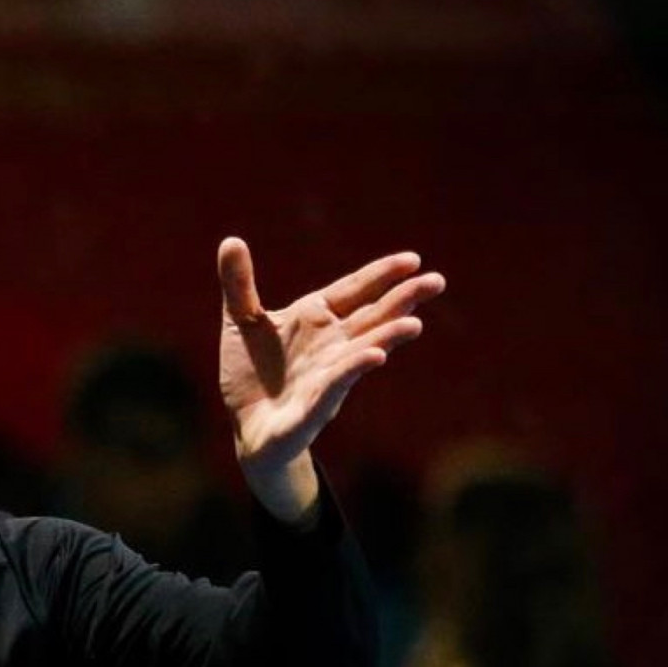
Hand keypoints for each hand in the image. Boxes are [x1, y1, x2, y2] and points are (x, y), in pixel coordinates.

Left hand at [217, 238, 444, 520]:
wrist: (245, 426)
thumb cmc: (250, 373)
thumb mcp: (240, 322)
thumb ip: (238, 283)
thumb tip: (230, 240)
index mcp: (317, 320)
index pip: (354, 291)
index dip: (381, 275)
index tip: (412, 259)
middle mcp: (331, 346)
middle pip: (372, 318)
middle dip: (402, 301)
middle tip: (437, 281)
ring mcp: (326, 378)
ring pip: (362, 353)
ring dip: (387, 338)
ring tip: (413, 325)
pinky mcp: (311, 410)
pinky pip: (334, 388)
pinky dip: (351, 372)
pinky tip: (375, 358)